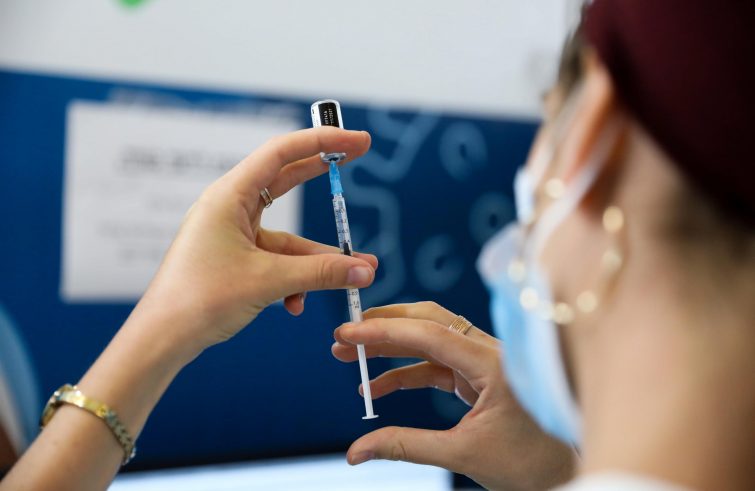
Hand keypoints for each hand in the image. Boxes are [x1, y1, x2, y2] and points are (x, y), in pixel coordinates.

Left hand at [137, 127, 377, 361]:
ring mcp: (234, 233)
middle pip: (286, 177)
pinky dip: (293, 279)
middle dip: (323, 173)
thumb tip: (364, 270)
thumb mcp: (268, 281)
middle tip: (358, 156)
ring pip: (288, 234)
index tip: (357, 141)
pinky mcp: (237, 258)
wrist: (162, 338)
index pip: (282, 152)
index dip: (323, 142)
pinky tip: (296, 305)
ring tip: (356, 272)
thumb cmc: (199, 300)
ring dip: (319, 256)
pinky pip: (277, 260)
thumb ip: (320, 272)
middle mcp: (230, 207)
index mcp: (229, 196)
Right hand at [332, 302, 575, 490]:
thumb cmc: (530, 464)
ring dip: (390, 348)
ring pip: (429, 340)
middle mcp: (490, 352)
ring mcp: (484, 361)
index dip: (384, 331)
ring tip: (350, 358)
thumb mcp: (463, 455)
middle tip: (345, 336)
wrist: (564, 471)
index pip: (431, 334)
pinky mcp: (479, 375)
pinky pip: (435, 364)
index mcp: (494, 364)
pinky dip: (405, 372)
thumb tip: (356, 452)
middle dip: (384, 326)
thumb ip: (406, 446)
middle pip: (429, 321)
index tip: (348, 333)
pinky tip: (376, 387)